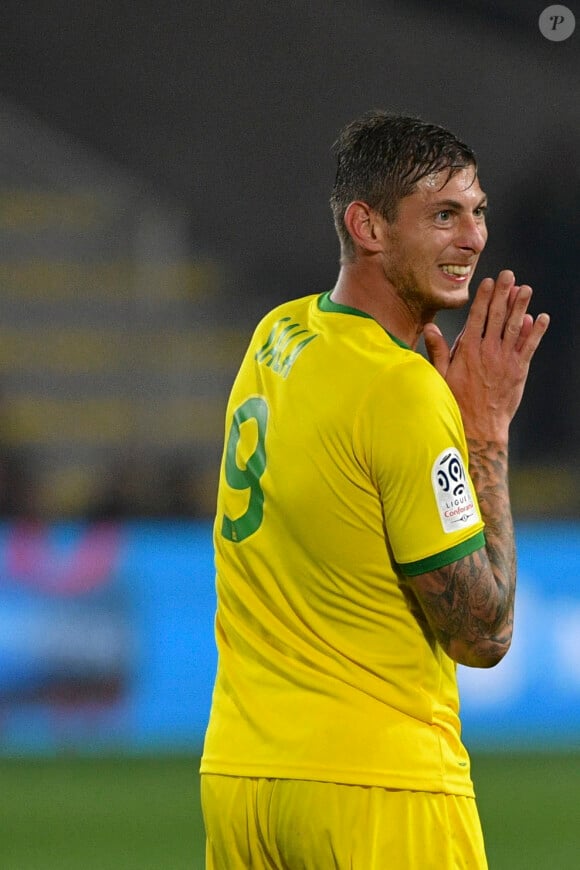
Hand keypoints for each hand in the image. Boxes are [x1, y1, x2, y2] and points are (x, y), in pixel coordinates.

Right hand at [423, 270, 549, 440]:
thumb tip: (430, 328)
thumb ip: (438, 350)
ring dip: (521, 307)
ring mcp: (505, 360)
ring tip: (526, 289)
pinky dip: (536, 332)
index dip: (484, 297)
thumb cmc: (457, 402)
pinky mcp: (519, 370)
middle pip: (497, 316)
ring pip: (515, 327)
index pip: (477, 317)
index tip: (489, 282)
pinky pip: (530, 346)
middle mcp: (488, 351)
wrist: (480, 427)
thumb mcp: (440, 376)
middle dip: (504, 294)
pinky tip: (540, 318)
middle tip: (510, 276)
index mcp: (468, 351)